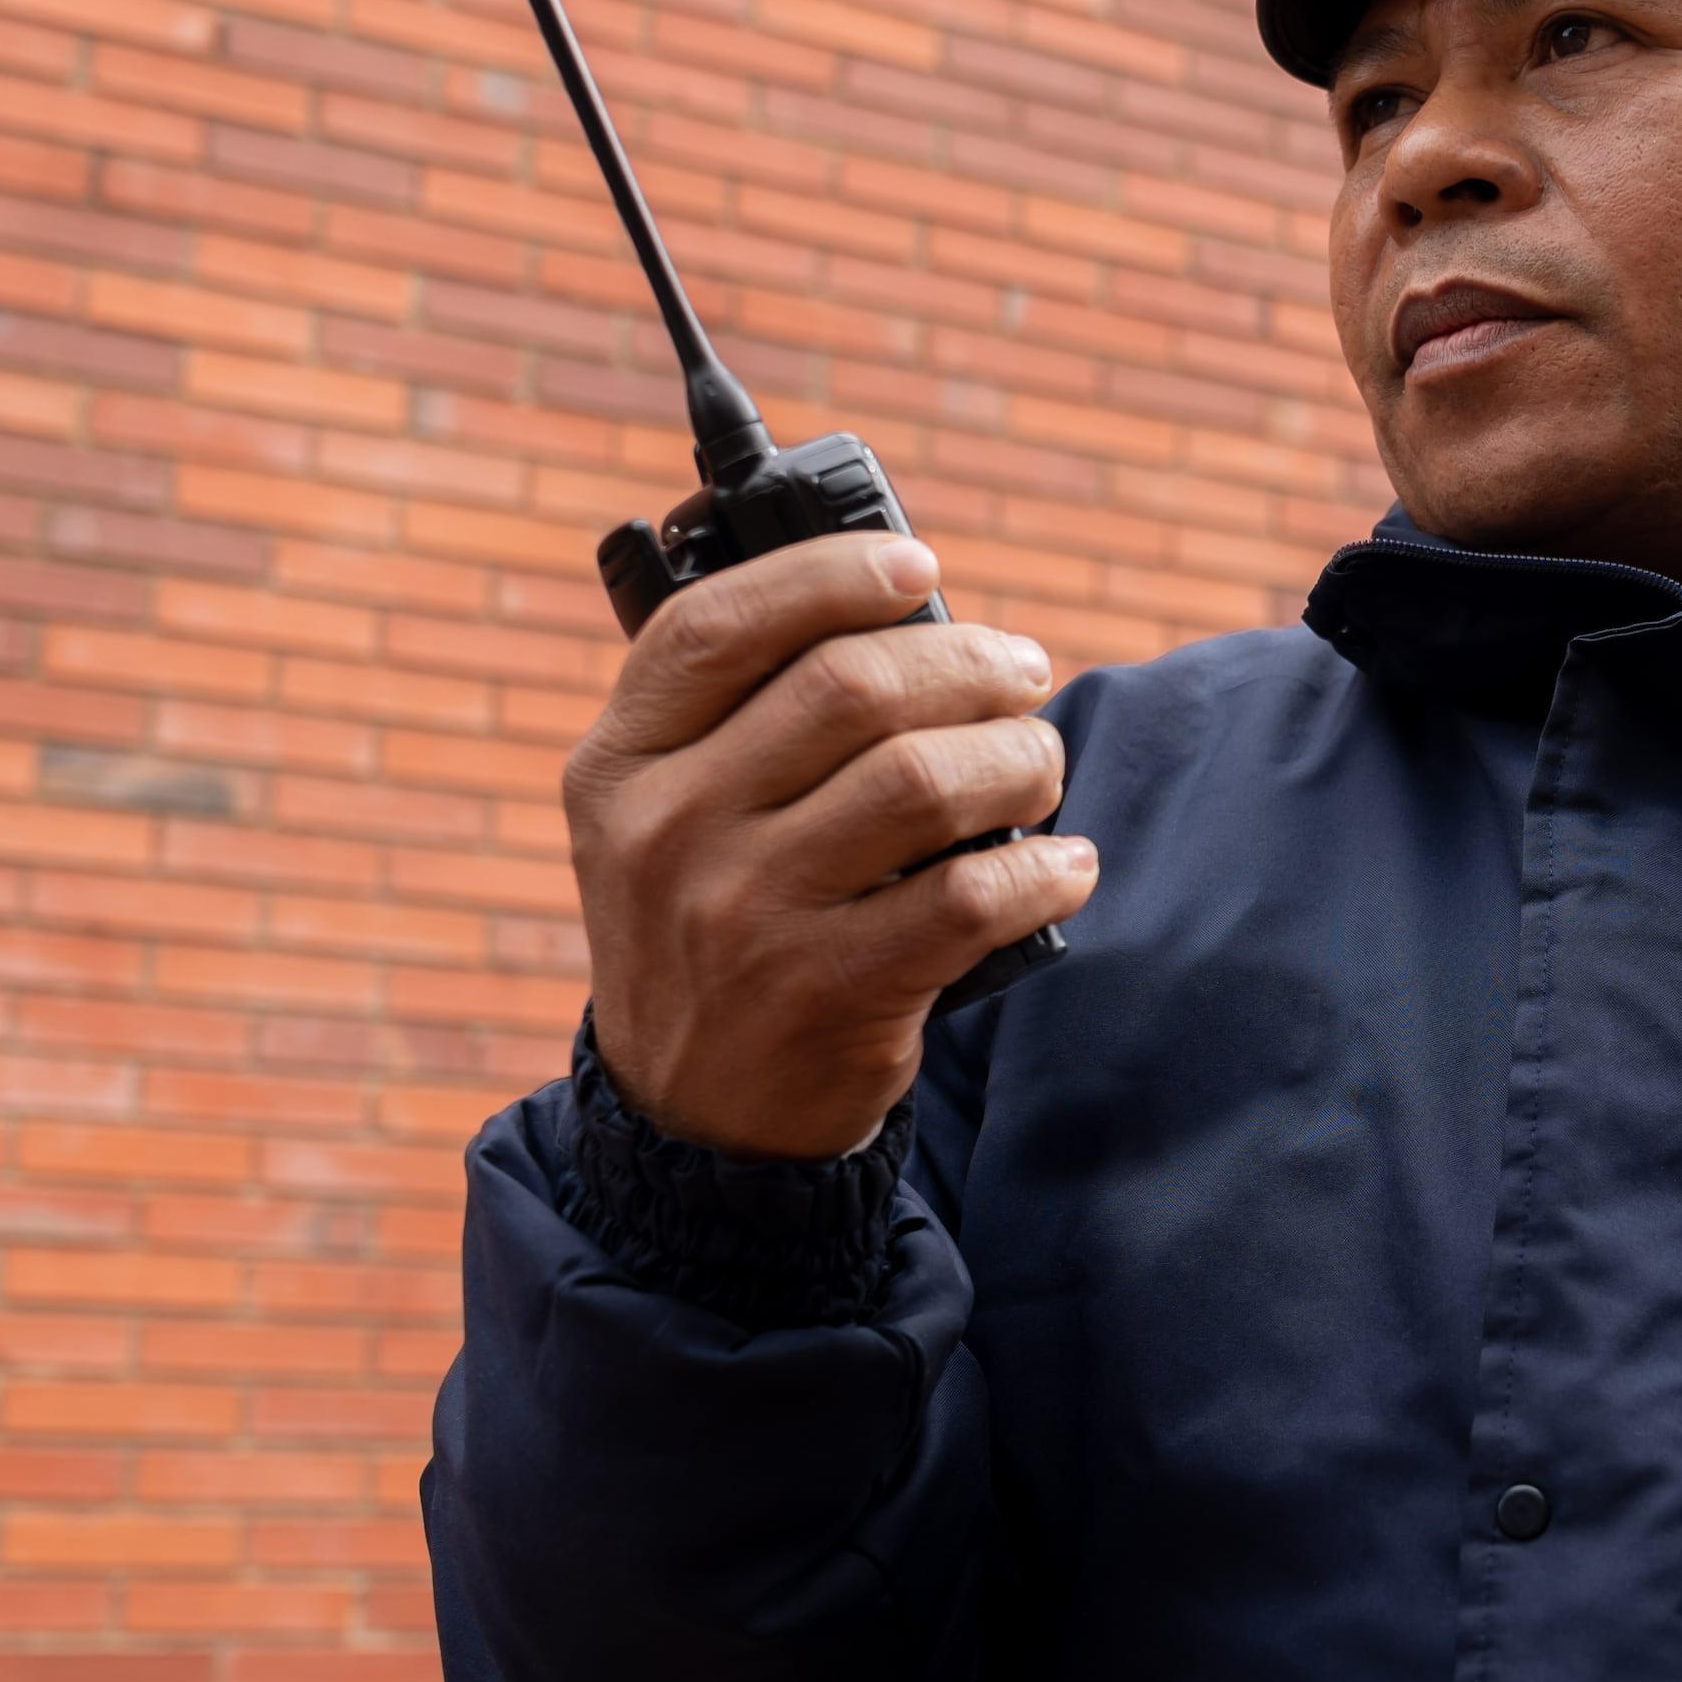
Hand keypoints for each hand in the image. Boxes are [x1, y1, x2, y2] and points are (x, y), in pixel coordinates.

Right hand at [564, 534, 1096, 1158]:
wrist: (694, 1114)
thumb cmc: (713, 925)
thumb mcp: (666, 817)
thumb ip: (740, 718)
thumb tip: (904, 613)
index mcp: (620, 763)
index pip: (718, 625)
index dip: (830, 574)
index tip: (917, 567)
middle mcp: (668, 830)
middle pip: (851, 688)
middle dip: (968, 667)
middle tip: (1021, 677)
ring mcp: (744, 914)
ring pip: (924, 781)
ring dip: (1019, 760)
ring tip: (1039, 768)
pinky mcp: (826, 991)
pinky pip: (970, 898)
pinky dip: (1044, 870)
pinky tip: (1061, 865)